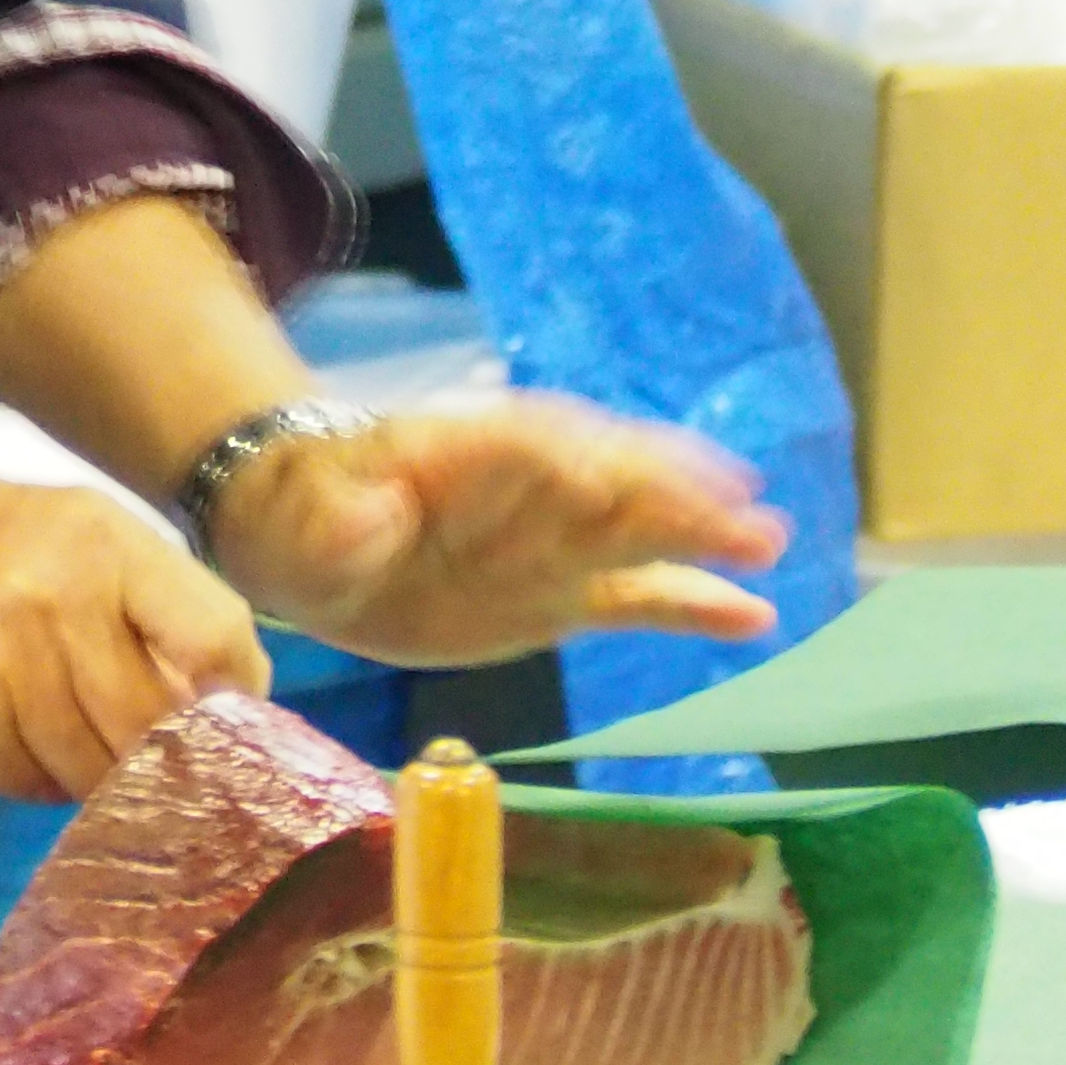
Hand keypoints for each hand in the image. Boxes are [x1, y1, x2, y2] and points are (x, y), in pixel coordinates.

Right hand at [0, 464, 268, 802]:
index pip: (215, 638)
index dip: (231, 699)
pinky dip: (24, 772)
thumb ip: (158, 604)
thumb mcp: (76, 531)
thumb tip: (233, 712)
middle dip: (153, 750)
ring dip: (84, 766)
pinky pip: (25, 788)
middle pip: (155, 729)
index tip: (221, 725)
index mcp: (99, 540)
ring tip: (44, 711)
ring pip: (91, 774)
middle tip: (128, 739)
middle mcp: (50, 599)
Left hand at [210, 396, 787, 666]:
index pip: (520, 448)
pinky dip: (689, 604)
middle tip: (739, 506)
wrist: (303, 540)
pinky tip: (753, 615)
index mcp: (454, 455)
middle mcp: (518, 491)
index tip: (615, 479)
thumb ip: (339, 520)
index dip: (565, 461)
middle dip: (665, 489)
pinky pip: (632, 597)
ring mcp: (546, 543)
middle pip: (601, 478)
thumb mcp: (296, 520)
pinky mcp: (557, 595)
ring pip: (633, 531)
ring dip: (697, 534)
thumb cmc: (297, 514)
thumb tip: (373, 516)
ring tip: (768, 543)